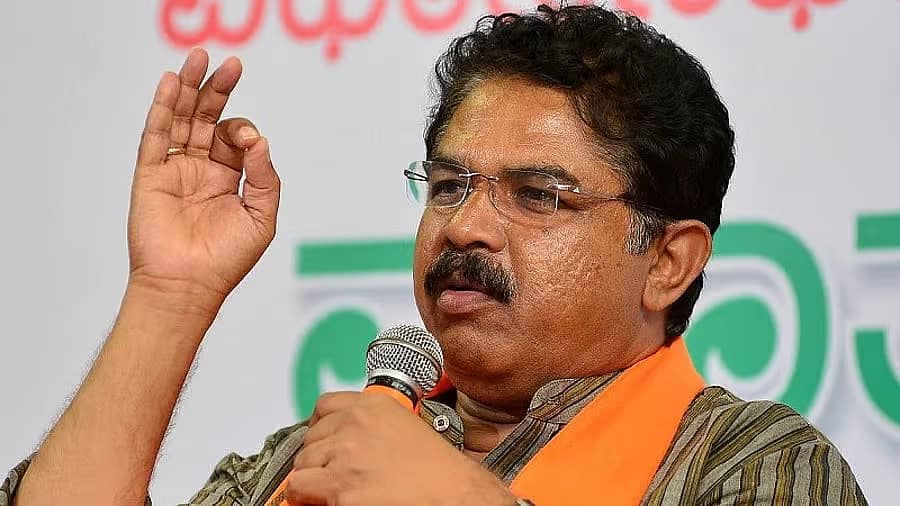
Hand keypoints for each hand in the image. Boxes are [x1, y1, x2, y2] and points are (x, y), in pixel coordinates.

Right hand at [129, 48, 279, 308]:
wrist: (188, 285)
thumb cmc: (226, 260)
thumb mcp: (261, 217)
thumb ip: (265, 178)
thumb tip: (260, 142)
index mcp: (228, 178)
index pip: (236, 139)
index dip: (244, 132)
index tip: (249, 144)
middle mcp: (201, 169)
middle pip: (207, 119)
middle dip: (218, 91)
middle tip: (230, 64)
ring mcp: (174, 170)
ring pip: (179, 119)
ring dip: (189, 89)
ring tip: (198, 58)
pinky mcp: (150, 175)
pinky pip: (154, 135)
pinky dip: (161, 108)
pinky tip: (170, 83)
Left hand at [285, 392, 515, 505]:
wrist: (454, 497)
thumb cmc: (440, 473)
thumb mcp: (407, 429)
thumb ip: (373, 427)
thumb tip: (344, 441)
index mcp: (374, 405)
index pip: (325, 406)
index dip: (321, 427)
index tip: (323, 441)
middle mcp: (356, 424)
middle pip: (311, 438)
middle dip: (320, 458)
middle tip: (335, 474)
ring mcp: (346, 454)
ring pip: (302, 464)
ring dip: (313, 479)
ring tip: (337, 490)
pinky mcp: (340, 486)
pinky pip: (298, 488)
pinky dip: (306, 498)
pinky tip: (328, 501)